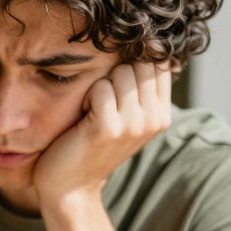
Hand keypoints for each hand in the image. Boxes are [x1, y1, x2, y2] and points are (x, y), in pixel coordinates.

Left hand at [33, 61, 172, 208]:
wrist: (69, 187)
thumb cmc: (90, 144)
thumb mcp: (124, 115)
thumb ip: (139, 87)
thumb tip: (153, 43)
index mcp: (162, 114)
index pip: (158, 63)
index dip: (131, 66)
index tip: (116, 92)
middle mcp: (155, 119)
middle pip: (140, 64)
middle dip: (115, 74)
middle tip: (101, 103)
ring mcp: (134, 125)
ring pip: (121, 73)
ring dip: (100, 86)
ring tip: (93, 111)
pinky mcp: (109, 128)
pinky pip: (100, 88)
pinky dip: (87, 97)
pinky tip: (84, 117)